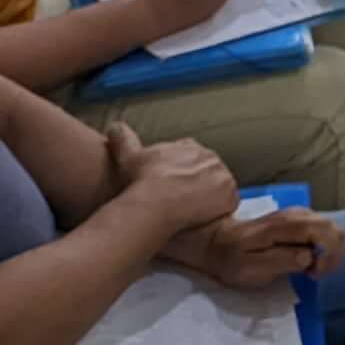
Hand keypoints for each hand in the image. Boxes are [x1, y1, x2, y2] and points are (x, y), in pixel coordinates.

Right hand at [105, 126, 238, 234]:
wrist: (157, 200)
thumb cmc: (142, 181)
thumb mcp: (129, 155)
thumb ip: (124, 138)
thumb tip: (114, 125)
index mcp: (190, 147)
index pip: (192, 157)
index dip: (182, 173)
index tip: (172, 185)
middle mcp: (210, 157)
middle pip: (207, 174)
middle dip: (197, 186)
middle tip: (181, 202)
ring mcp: (222, 176)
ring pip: (218, 189)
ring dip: (209, 199)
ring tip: (191, 213)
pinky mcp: (230, 195)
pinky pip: (227, 204)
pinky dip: (218, 211)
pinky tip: (203, 219)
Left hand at [175, 202, 344, 290]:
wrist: (216, 242)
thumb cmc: (232, 260)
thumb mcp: (250, 269)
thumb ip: (281, 261)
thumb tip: (308, 257)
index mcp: (286, 225)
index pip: (324, 231)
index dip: (329, 255)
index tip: (313, 274)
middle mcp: (296, 214)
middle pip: (333, 229)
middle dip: (332, 255)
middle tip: (314, 274)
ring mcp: (298, 214)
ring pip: (330, 228)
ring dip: (328, 252)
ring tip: (310, 269)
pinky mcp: (297, 219)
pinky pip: (321, 230)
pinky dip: (322, 247)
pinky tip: (306, 259)